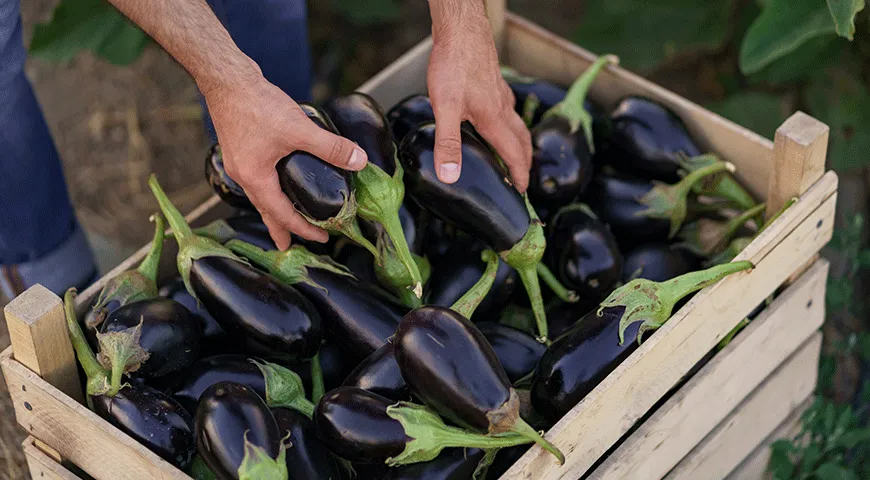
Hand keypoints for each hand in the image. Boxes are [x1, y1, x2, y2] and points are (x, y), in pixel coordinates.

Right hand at [202, 72, 367, 249]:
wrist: (227, 79)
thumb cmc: (257, 105)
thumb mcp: (299, 129)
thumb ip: (330, 147)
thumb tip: (359, 161)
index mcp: (255, 179)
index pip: (282, 215)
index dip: (303, 229)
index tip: (322, 238)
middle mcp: (243, 175)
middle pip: (265, 211)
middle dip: (280, 229)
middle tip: (289, 246)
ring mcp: (239, 162)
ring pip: (259, 195)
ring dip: (273, 209)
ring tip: (285, 218)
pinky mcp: (240, 148)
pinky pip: (256, 178)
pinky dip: (268, 188)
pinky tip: (277, 180)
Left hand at [426, 3, 531, 191]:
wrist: (461, 30)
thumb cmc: (454, 64)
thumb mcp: (445, 107)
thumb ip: (448, 143)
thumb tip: (449, 176)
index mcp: (494, 119)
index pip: (513, 155)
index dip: (518, 175)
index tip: (521, 192)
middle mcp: (502, 108)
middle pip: (522, 142)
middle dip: (524, 163)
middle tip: (521, 180)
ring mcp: (500, 94)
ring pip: (517, 125)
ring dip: (519, 144)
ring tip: (513, 156)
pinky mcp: (494, 83)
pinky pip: (508, 110)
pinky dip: (510, 124)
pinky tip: (497, 121)